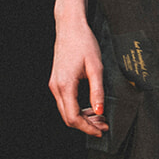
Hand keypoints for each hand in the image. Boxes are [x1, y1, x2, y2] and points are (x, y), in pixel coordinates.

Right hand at [49, 16, 109, 137]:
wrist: (70, 27)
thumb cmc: (83, 42)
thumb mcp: (96, 67)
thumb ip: (97, 91)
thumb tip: (99, 111)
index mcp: (65, 85)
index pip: (73, 117)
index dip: (88, 128)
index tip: (101, 131)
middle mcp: (56, 87)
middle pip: (68, 117)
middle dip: (86, 125)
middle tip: (103, 125)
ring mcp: (54, 84)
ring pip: (66, 111)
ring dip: (83, 118)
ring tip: (100, 117)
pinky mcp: (56, 81)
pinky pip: (65, 102)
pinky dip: (78, 108)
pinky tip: (90, 107)